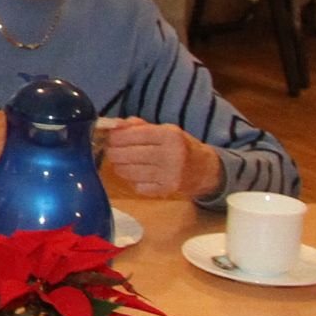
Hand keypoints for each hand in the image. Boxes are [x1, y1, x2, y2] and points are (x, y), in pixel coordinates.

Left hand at [99, 117, 218, 199]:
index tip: (110, 138)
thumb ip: (138, 126)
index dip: (115, 138)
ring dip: (120, 167)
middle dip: (114, 153)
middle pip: (126, 155)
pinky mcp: (167, 190)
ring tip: (123, 162)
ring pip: (128, 172)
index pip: (132, 135)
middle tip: (113, 151)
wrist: (204, 169)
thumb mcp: (164, 130)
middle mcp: (171, 155)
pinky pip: (137, 186)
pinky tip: (138, 175)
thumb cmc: (179, 146)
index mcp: (170, 135)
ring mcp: (169, 175)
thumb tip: (114, 125)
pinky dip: (133, 181)